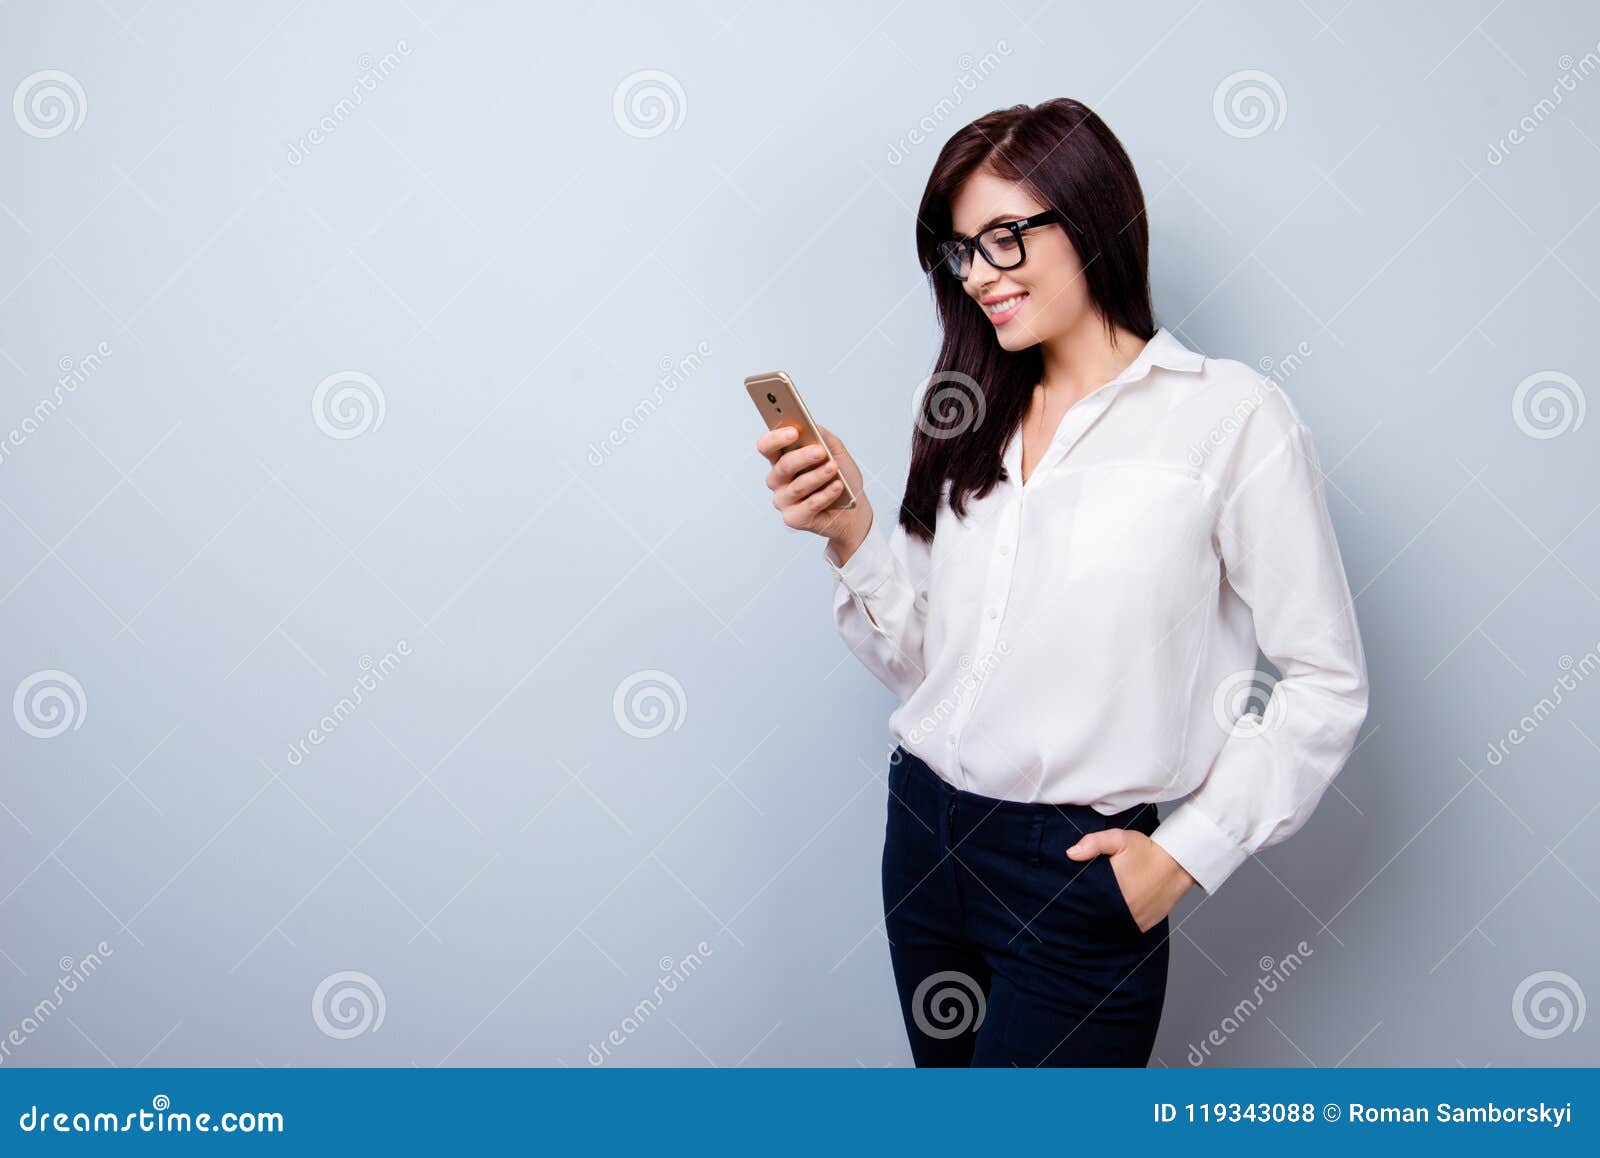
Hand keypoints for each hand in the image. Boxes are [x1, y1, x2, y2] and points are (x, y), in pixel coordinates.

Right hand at [756, 424, 871, 558]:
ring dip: (818, 476)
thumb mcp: (836, 452)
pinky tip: (837, 486)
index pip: (767, 447)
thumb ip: (823, 436)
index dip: (776, 438)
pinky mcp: (794, 519)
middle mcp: (778, 481)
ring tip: (834, 467)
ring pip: (797, 486)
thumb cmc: (841, 478)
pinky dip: (825, 495)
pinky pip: (809, 505)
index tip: (794, 431)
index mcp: (781, 460)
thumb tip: (812, 427)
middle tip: (821, 451)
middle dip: (803, 457)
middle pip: (782, 466)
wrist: (854, 510)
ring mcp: (784, 501)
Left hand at [1065, 828, 1194, 932]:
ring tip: (1100, 903)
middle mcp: (1122, 910)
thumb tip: (1070, 853)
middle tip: (1084, 898)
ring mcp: (1134, 921)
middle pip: (1094, 915)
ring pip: (1109, 923)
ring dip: (1102, 916)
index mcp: (1111, 890)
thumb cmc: (1147, 850)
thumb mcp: (1119, 839)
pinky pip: (1124, 928)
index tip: (1072, 892)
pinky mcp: (1143, 926)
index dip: (1075, 898)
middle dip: (1088, 908)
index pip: (1084, 901)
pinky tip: (1114, 910)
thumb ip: (1094, 843)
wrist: (1179, 863)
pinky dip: (1117, 921)